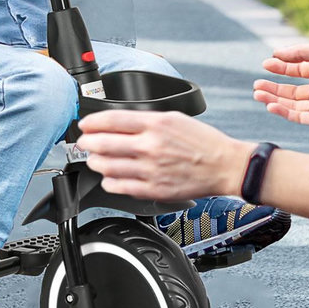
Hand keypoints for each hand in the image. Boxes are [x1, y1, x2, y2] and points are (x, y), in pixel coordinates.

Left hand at [76, 109, 245, 201]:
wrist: (225, 166)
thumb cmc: (202, 142)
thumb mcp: (174, 118)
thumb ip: (146, 120)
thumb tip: (118, 122)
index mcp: (156, 124)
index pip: (112, 120)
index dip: (92, 122)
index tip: (84, 124)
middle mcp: (151, 146)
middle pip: (104, 143)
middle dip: (87, 142)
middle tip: (83, 142)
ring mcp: (151, 170)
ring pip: (108, 167)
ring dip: (95, 162)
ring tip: (94, 159)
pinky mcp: (154, 189)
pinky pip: (120, 187)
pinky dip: (109, 182)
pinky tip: (109, 178)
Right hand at [253, 41, 308, 126]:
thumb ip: (300, 52)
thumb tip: (276, 53)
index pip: (296, 70)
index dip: (280, 67)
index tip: (266, 64)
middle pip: (290, 90)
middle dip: (273, 87)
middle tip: (256, 84)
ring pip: (290, 104)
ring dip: (273, 99)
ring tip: (257, 93)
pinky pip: (297, 116)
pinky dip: (283, 112)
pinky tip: (270, 105)